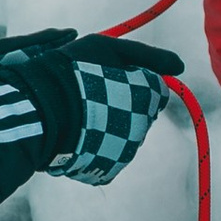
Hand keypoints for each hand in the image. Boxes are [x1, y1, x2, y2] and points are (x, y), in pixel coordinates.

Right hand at [40, 36, 184, 186]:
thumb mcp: (109, 47)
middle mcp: (142, 129)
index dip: (132, 79)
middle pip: (140, 115)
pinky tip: (76, 135)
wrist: (38, 109)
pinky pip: (106, 157)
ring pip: (123, 136)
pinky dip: (95, 147)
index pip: (154, 89)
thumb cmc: (73, 70)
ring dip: (107, 126)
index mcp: (148, 97)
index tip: (107, 76)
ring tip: (79, 115)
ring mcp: (125, 153)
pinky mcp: (108, 173)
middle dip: (122, 104)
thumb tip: (182, 67)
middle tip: (90, 95)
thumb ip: (149, 56)